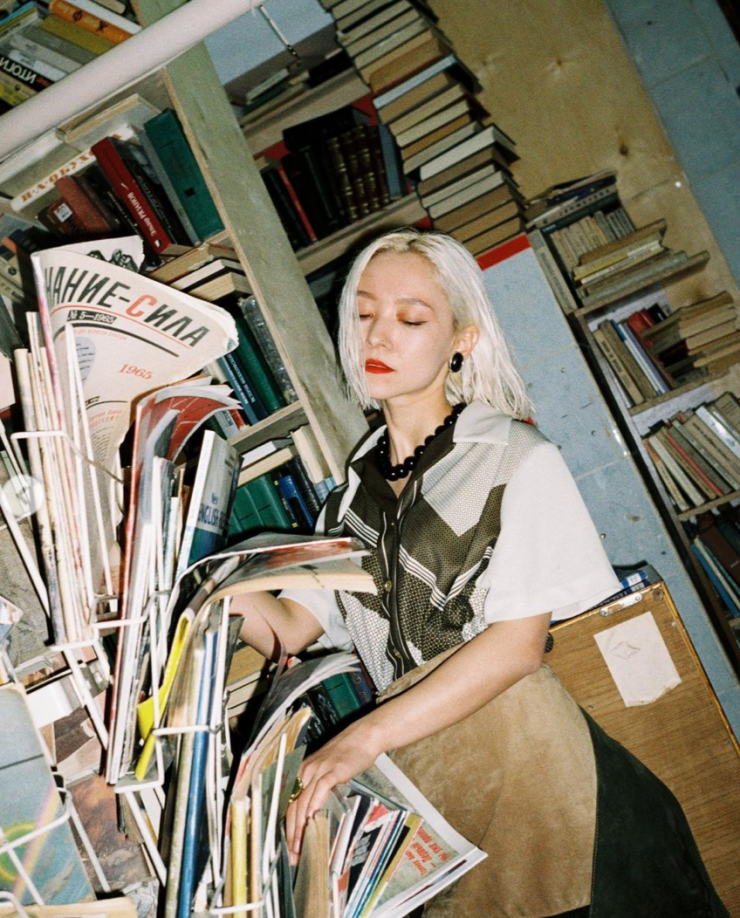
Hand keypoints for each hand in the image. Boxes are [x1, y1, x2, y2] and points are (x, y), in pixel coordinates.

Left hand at [285, 718, 382, 864]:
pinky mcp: (333, 770)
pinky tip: (313, 817)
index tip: (289, 847)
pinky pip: (321, 788)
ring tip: (301, 844)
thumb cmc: (345, 756)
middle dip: (292, 832)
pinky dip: (315, 803)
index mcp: (301, 772)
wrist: (362, 738)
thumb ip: (316, 789)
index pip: (289, 804)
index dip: (287, 827)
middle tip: (294, 853)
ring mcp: (319, 770)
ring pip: (304, 800)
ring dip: (301, 825)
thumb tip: (311, 816)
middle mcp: (306, 771)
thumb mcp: (325, 772)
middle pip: (293, 805)